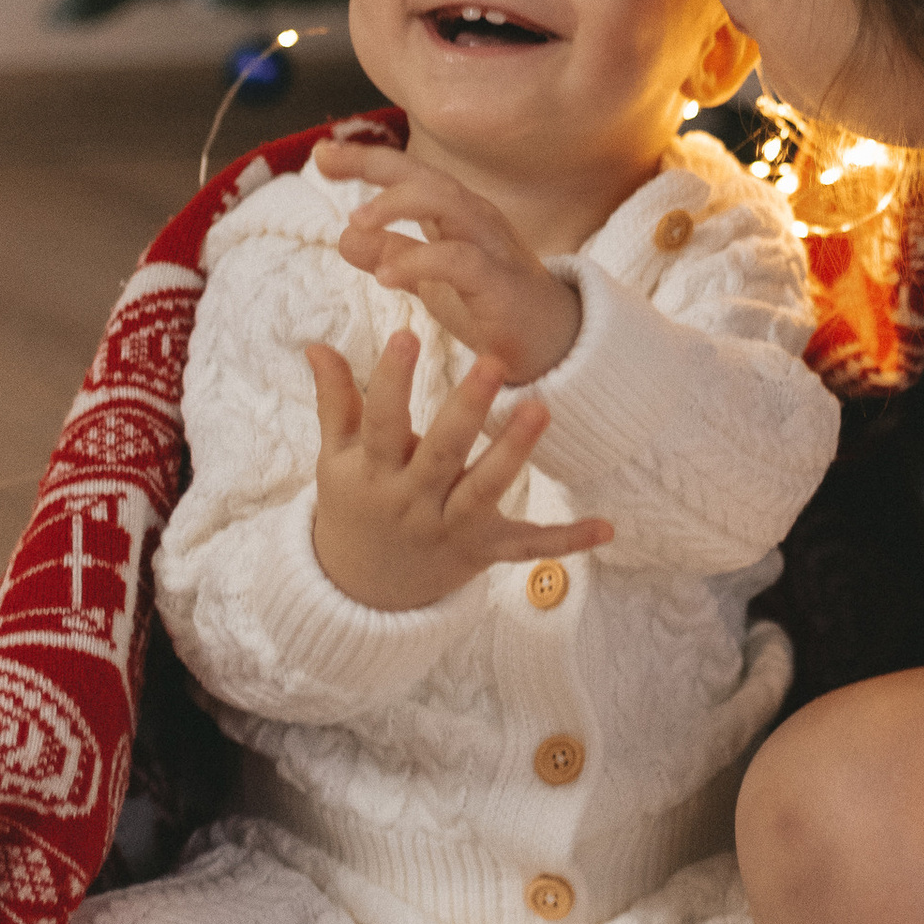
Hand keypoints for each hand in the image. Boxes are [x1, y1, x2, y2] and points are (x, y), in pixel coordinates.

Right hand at [304, 330, 610, 613]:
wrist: (363, 590)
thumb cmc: (354, 504)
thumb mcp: (335, 459)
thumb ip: (335, 402)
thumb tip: (316, 345)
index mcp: (373, 473)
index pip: (380, 422)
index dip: (390, 380)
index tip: (405, 333)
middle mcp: (412, 502)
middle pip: (441, 453)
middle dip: (466, 410)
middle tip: (491, 361)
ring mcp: (450, 529)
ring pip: (485, 491)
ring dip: (514, 453)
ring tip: (542, 407)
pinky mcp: (484, 552)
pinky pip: (528, 547)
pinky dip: (566, 542)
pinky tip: (606, 525)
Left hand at [315, 141, 582, 384]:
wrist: (556, 345)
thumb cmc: (492, 304)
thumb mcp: (431, 279)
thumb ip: (393, 254)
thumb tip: (344, 236)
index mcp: (457, 214)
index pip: (409, 175)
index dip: (366, 160)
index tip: (321, 153)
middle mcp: (475, 218)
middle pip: (427, 176)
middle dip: (377, 165)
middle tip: (326, 165)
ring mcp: (491, 247)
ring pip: (447, 204)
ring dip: (398, 204)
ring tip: (356, 222)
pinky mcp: (500, 283)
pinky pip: (459, 261)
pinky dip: (420, 263)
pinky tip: (385, 278)